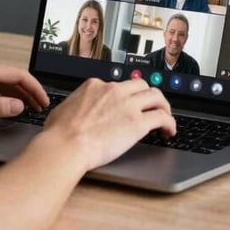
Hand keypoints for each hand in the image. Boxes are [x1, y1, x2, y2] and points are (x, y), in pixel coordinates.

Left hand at [0, 58, 49, 126]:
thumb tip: (19, 106)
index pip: (18, 74)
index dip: (34, 88)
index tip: (43, 101)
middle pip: (13, 76)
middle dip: (30, 91)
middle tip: (41, 107)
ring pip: (5, 81)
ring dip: (19, 93)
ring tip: (31, 107)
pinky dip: (7, 94)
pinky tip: (11, 104)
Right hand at [44, 78, 174, 171]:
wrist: (66, 144)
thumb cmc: (59, 132)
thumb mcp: (64, 108)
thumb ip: (76, 105)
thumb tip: (74, 111)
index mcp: (95, 85)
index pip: (117, 85)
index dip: (124, 97)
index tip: (127, 106)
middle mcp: (114, 91)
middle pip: (140, 85)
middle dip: (148, 95)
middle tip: (152, 106)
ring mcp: (127, 105)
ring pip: (156, 96)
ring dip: (163, 105)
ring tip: (166, 116)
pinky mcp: (137, 123)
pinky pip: (162, 117)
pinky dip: (169, 122)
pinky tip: (169, 131)